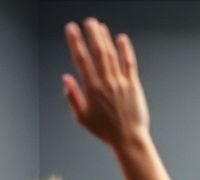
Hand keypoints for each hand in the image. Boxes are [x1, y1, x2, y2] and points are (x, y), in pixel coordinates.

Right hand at [62, 18, 149, 146]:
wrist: (129, 138)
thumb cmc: (105, 130)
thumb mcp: (82, 117)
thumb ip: (72, 96)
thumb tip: (66, 79)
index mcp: (92, 89)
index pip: (81, 59)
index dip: (75, 42)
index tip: (71, 29)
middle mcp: (106, 82)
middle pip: (98, 52)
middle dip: (92, 34)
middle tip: (88, 21)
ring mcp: (121, 82)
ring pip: (112, 55)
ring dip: (106, 38)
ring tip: (100, 26)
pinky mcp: (133, 85)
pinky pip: (129, 64)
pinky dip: (126, 50)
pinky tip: (122, 39)